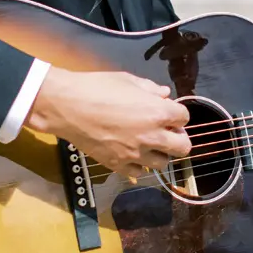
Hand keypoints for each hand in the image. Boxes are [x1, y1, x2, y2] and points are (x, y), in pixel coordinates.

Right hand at [25, 67, 190, 178]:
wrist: (67, 107)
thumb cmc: (97, 87)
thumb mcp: (127, 80)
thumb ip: (150, 89)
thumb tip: (165, 94)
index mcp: (158, 112)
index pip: (184, 117)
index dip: (177, 114)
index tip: (168, 112)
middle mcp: (152, 136)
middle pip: (183, 147)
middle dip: (178, 138)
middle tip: (166, 132)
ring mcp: (136, 154)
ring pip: (163, 163)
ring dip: (159, 153)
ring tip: (146, 144)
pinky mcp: (119, 165)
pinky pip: (139, 173)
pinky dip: (138, 165)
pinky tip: (130, 154)